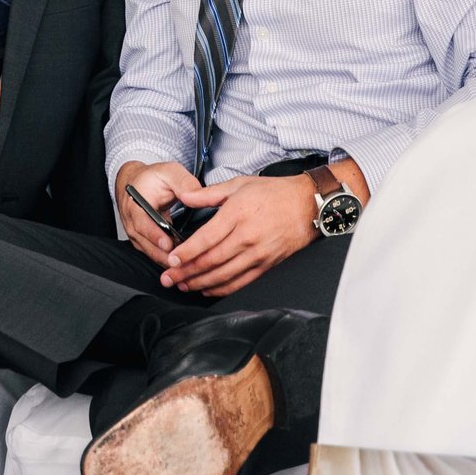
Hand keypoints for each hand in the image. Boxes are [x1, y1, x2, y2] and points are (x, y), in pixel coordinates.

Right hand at [113, 160, 202, 262]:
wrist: (137, 183)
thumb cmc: (152, 178)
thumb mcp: (169, 172)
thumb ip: (183, 183)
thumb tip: (197, 195)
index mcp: (135, 206)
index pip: (142, 224)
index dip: (154, 235)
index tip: (168, 244)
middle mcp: (132, 224)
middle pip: (146, 245)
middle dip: (164, 255)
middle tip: (182, 261)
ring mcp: (136, 235)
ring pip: (151, 253)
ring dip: (167, 261)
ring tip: (186, 266)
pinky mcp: (143, 242)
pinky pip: (155, 254)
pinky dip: (167, 260)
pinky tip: (183, 264)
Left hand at [160, 174, 318, 297]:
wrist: (307, 205)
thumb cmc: (274, 193)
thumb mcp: (239, 184)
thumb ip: (208, 193)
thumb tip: (184, 196)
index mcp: (237, 214)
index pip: (206, 238)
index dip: (186, 252)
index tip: (171, 259)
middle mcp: (247, 236)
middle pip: (211, 261)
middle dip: (186, 272)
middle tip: (168, 278)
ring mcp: (258, 254)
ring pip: (224, 275)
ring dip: (200, 283)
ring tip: (183, 285)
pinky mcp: (267, 265)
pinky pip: (241, 282)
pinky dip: (222, 289)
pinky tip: (208, 290)